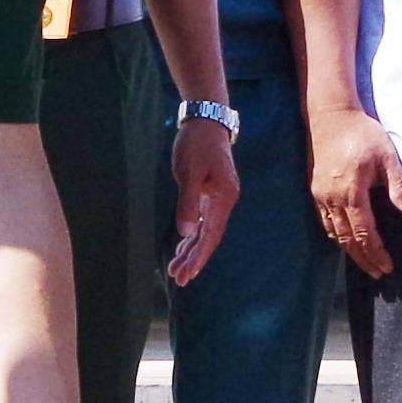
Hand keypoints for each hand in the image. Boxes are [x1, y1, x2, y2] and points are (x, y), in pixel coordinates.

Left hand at [163, 115, 239, 287]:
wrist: (206, 122)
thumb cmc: (196, 144)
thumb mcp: (189, 172)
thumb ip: (188, 202)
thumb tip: (184, 232)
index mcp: (224, 198)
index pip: (211, 236)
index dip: (199, 257)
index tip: (187, 275)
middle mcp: (224, 202)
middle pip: (209, 238)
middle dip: (194, 260)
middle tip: (178, 280)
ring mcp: (218, 199)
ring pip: (205, 232)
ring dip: (191, 251)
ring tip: (177, 271)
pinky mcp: (210, 194)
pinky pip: (202, 222)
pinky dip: (192, 237)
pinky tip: (183, 248)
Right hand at [311, 101, 401, 280]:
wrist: (330, 114)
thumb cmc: (362, 133)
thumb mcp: (386, 156)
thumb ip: (398, 185)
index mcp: (351, 190)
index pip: (364, 232)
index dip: (375, 252)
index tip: (387, 267)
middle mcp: (332, 196)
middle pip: (347, 238)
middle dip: (363, 259)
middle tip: (378, 274)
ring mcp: (320, 194)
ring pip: (334, 232)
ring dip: (349, 251)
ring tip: (364, 264)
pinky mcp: (314, 189)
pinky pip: (324, 221)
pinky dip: (335, 235)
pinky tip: (344, 242)